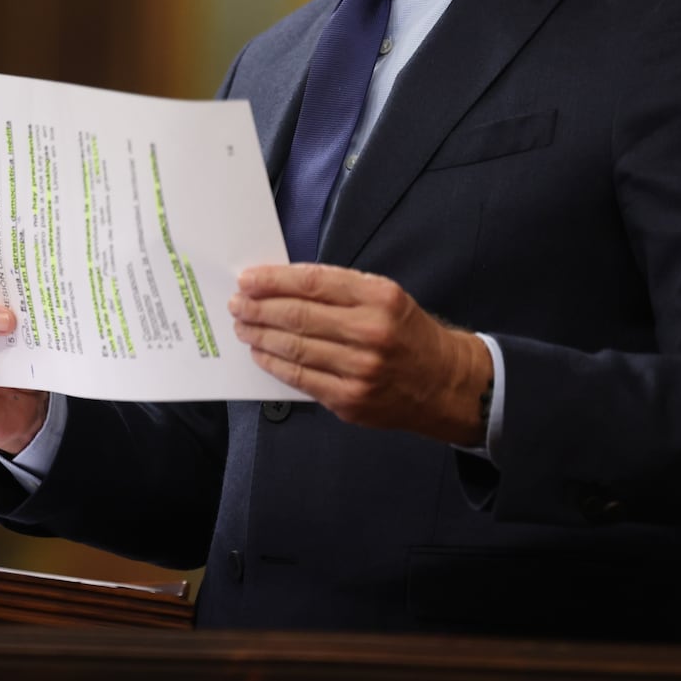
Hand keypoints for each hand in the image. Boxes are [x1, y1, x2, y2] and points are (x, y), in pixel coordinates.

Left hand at [229, 264, 492, 445]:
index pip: (312, 283)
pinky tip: (260, 353)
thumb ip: (338, 289)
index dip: (273, 280)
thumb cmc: (406, 333)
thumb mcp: (384, 295)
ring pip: (294, 348)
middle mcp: (371, 333)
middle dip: (258, 308)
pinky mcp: (350, 401)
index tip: (248, 279)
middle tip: (237, 303)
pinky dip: (273, 364)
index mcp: (379, 298)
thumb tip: (281, 285)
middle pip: (298, 316)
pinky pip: (300, 379)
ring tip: (242, 326)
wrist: (442, 383)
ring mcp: (360, 371)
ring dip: (260, 336)